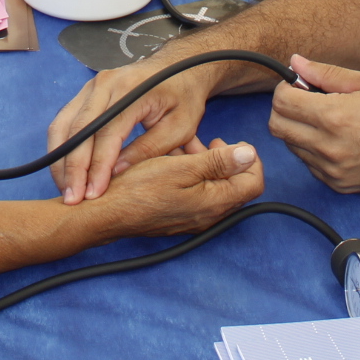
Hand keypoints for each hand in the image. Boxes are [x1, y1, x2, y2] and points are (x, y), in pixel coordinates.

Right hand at [47, 53, 219, 202]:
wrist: (178, 66)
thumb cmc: (183, 97)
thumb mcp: (180, 126)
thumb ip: (150, 149)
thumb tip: (117, 173)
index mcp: (132, 89)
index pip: (107, 132)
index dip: (98, 166)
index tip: (94, 194)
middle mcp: (105, 83)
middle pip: (79, 129)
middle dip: (73, 167)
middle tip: (72, 199)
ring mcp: (91, 86)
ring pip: (64, 125)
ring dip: (61, 160)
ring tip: (66, 190)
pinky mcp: (85, 93)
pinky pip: (65, 121)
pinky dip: (62, 148)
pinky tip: (66, 171)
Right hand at [90, 140, 263, 239]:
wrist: (106, 213)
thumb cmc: (139, 189)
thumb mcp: (181, 166)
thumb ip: (218, 162)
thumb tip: (250, 154)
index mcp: (215, 202)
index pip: (254, 183)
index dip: (249, 160)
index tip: (231, 143)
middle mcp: (208, 216)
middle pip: (235, 186)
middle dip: (224, 159)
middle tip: (207, 141)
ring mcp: (193, 218)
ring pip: (213, 188)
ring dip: (205, 164)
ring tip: (185, 145)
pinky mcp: (178, 216)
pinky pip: (196, 194)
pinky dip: (191, 174)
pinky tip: (172, 159)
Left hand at [267, 55, 359, 193]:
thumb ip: (327, 74)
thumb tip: (297, 63)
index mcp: (335, 118)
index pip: (281, 103)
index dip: (286, 87)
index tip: (300, 84)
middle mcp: (330, 148)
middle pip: (277, 127)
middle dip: (285, 109)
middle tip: (307, 99)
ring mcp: (334, 171)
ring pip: (292, 147)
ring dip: (300, 129)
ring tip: (330, 119)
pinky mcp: (340, 185)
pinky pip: (310, 164)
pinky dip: (314, 149)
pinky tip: (338, 138)